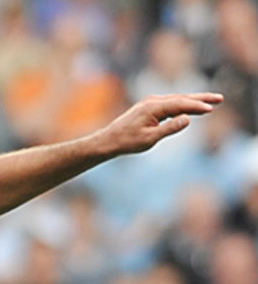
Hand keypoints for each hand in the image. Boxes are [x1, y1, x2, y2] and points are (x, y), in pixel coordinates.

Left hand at [99, 92, 221, 155]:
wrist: (108, 141)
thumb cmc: (127, 142)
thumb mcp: (150, 139)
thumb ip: (169, 128)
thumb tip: (188, 119)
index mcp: (153, 107)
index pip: (180, 104)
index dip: (197, 106)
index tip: (211, 108)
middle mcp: (152, 101)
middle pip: (182, 98)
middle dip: (201, 98)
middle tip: (220, 99)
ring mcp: (150, 103)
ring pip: (177, 100)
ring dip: (194, 101)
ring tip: (211, 103)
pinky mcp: (149, 108)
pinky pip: (170, 105)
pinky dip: (183, 106)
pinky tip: (192, 109)